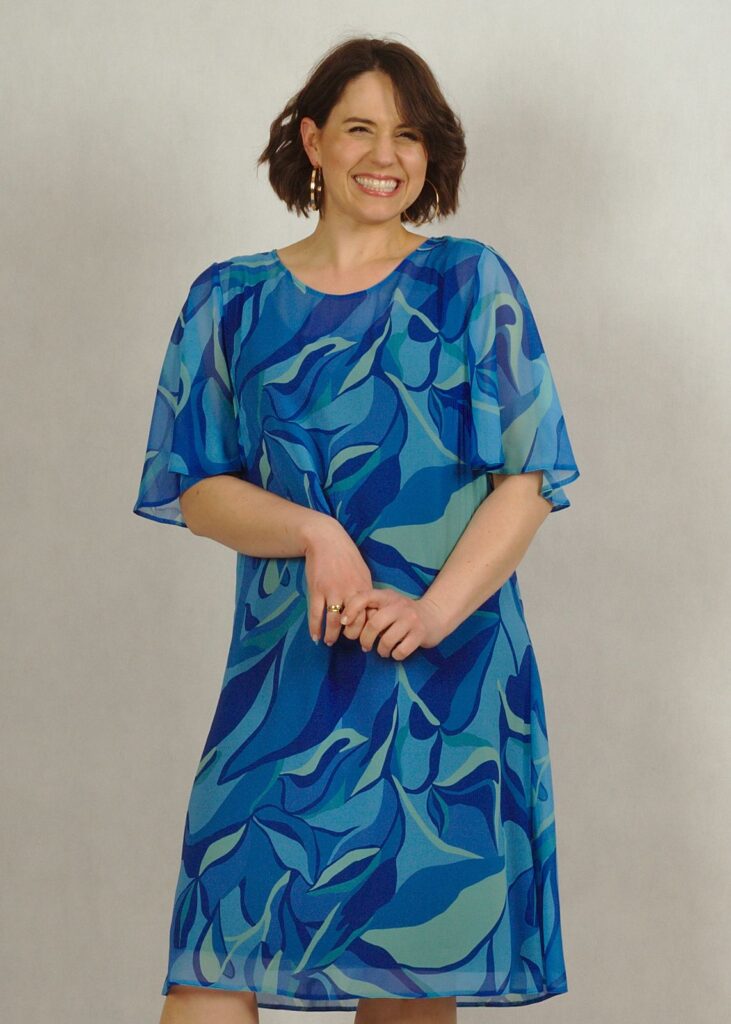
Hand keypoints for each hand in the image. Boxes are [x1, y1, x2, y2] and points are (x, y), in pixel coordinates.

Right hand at [303, 518, 373, 645]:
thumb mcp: (362, 572)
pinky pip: (316, 615)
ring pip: (333, 622)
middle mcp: (350, 592)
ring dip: (331, 636)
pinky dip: (315, 628)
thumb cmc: (346, 556)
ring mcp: (332, 592)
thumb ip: (365, 592)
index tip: (364, 637)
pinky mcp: (317, 590)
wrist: (326, 540)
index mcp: (364, 588)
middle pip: (354, 622)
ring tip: (329, 642)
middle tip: (347, 641)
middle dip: (350, 636)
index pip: (369, 616)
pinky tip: (315, 636)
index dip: (367, 630)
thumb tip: (369, 610)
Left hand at [339, 589, 449, 658]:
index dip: (350, 610)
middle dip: (365, 639)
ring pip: (387, 639)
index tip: (344, 623)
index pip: (364, 597)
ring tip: (382, 651)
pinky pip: (401, 650)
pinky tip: (396, 652)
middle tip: (364, 646)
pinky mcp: (420, 633)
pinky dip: (395, 655)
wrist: (434, 616)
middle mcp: (399, 605)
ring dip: (381, 650)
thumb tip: (347, 625)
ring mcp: (411, 619)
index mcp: (386, 596)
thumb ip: (370, 610)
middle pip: (374, 623)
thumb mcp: (387, 604)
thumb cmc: (402, 613)